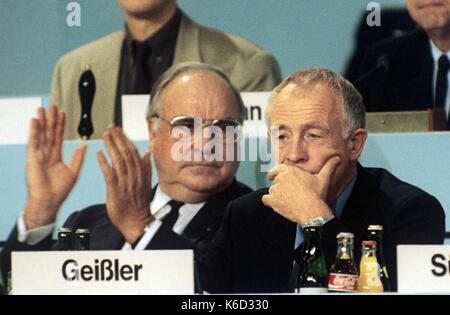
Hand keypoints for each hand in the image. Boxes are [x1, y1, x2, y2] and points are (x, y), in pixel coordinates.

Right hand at [24, 105, 86, 228]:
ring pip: (41, 134)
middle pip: (49, 133)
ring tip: (43, 108)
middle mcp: (46, 154)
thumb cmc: (59, 191)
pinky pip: (34, 141)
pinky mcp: (32, 158)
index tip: (63, 114)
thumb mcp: (73, 171)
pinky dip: (34, 131)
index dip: (61, 125)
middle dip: (51, 119)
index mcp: (55, 157)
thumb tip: (84, 145)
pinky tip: (35, 120)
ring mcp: (38, 155)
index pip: (58, 137)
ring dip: (42, 121)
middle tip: (53, 106)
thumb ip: (77, 158)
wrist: (49, 202)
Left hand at [97, 125, 152, 243]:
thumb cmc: (139, 204)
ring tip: (105, 135)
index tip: (119, 129)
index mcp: (141, 173)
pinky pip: (109, 174)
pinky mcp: (116, 191)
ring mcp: (125, 183)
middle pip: (126, 153)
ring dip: (111, 146)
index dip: (125, 139)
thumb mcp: (146, 183)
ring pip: (118, 160)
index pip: (133, 152)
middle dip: (118, 138)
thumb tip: (148, 153)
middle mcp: (134, 176)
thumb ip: (146, 167)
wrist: (136, 222)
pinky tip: (99, 153)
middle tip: (110, 127)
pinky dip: (104, 163)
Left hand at [261, 156, 340, 225]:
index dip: (275, 173)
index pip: (276, 169)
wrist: (312, 210)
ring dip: (276, 195)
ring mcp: (276, 189)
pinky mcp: (272, 200)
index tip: (273, 176)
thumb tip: (338, 158)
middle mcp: (281, 177)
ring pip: (272, 190)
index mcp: (290, 170)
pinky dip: (269, 202)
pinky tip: (276, 204)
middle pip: (275, 181)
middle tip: (288, 193)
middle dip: (280, 186)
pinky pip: (265, 199)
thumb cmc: (317, 194)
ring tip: (287, 200)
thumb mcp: (323, 178)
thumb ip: (329, 166)